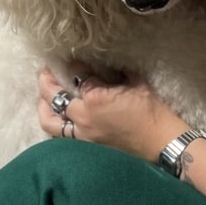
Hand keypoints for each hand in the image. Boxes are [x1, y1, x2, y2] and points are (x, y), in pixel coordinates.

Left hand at [36, 66, 190, 161]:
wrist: (162, 144)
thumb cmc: (154, 112)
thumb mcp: (137, 84)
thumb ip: (117, 72)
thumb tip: (106, 64)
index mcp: (95, 99)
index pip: (76, 75)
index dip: (72, 63)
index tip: (70, 57)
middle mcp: (83, 117)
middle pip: (53, 96)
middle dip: (47, 81)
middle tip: (46, 72)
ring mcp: (82, 135)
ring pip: (49, 121)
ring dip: (43, 106)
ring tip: (43, 98)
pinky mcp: (86, 147)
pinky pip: (61, 136)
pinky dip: (56, 125)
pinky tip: (59, 119)